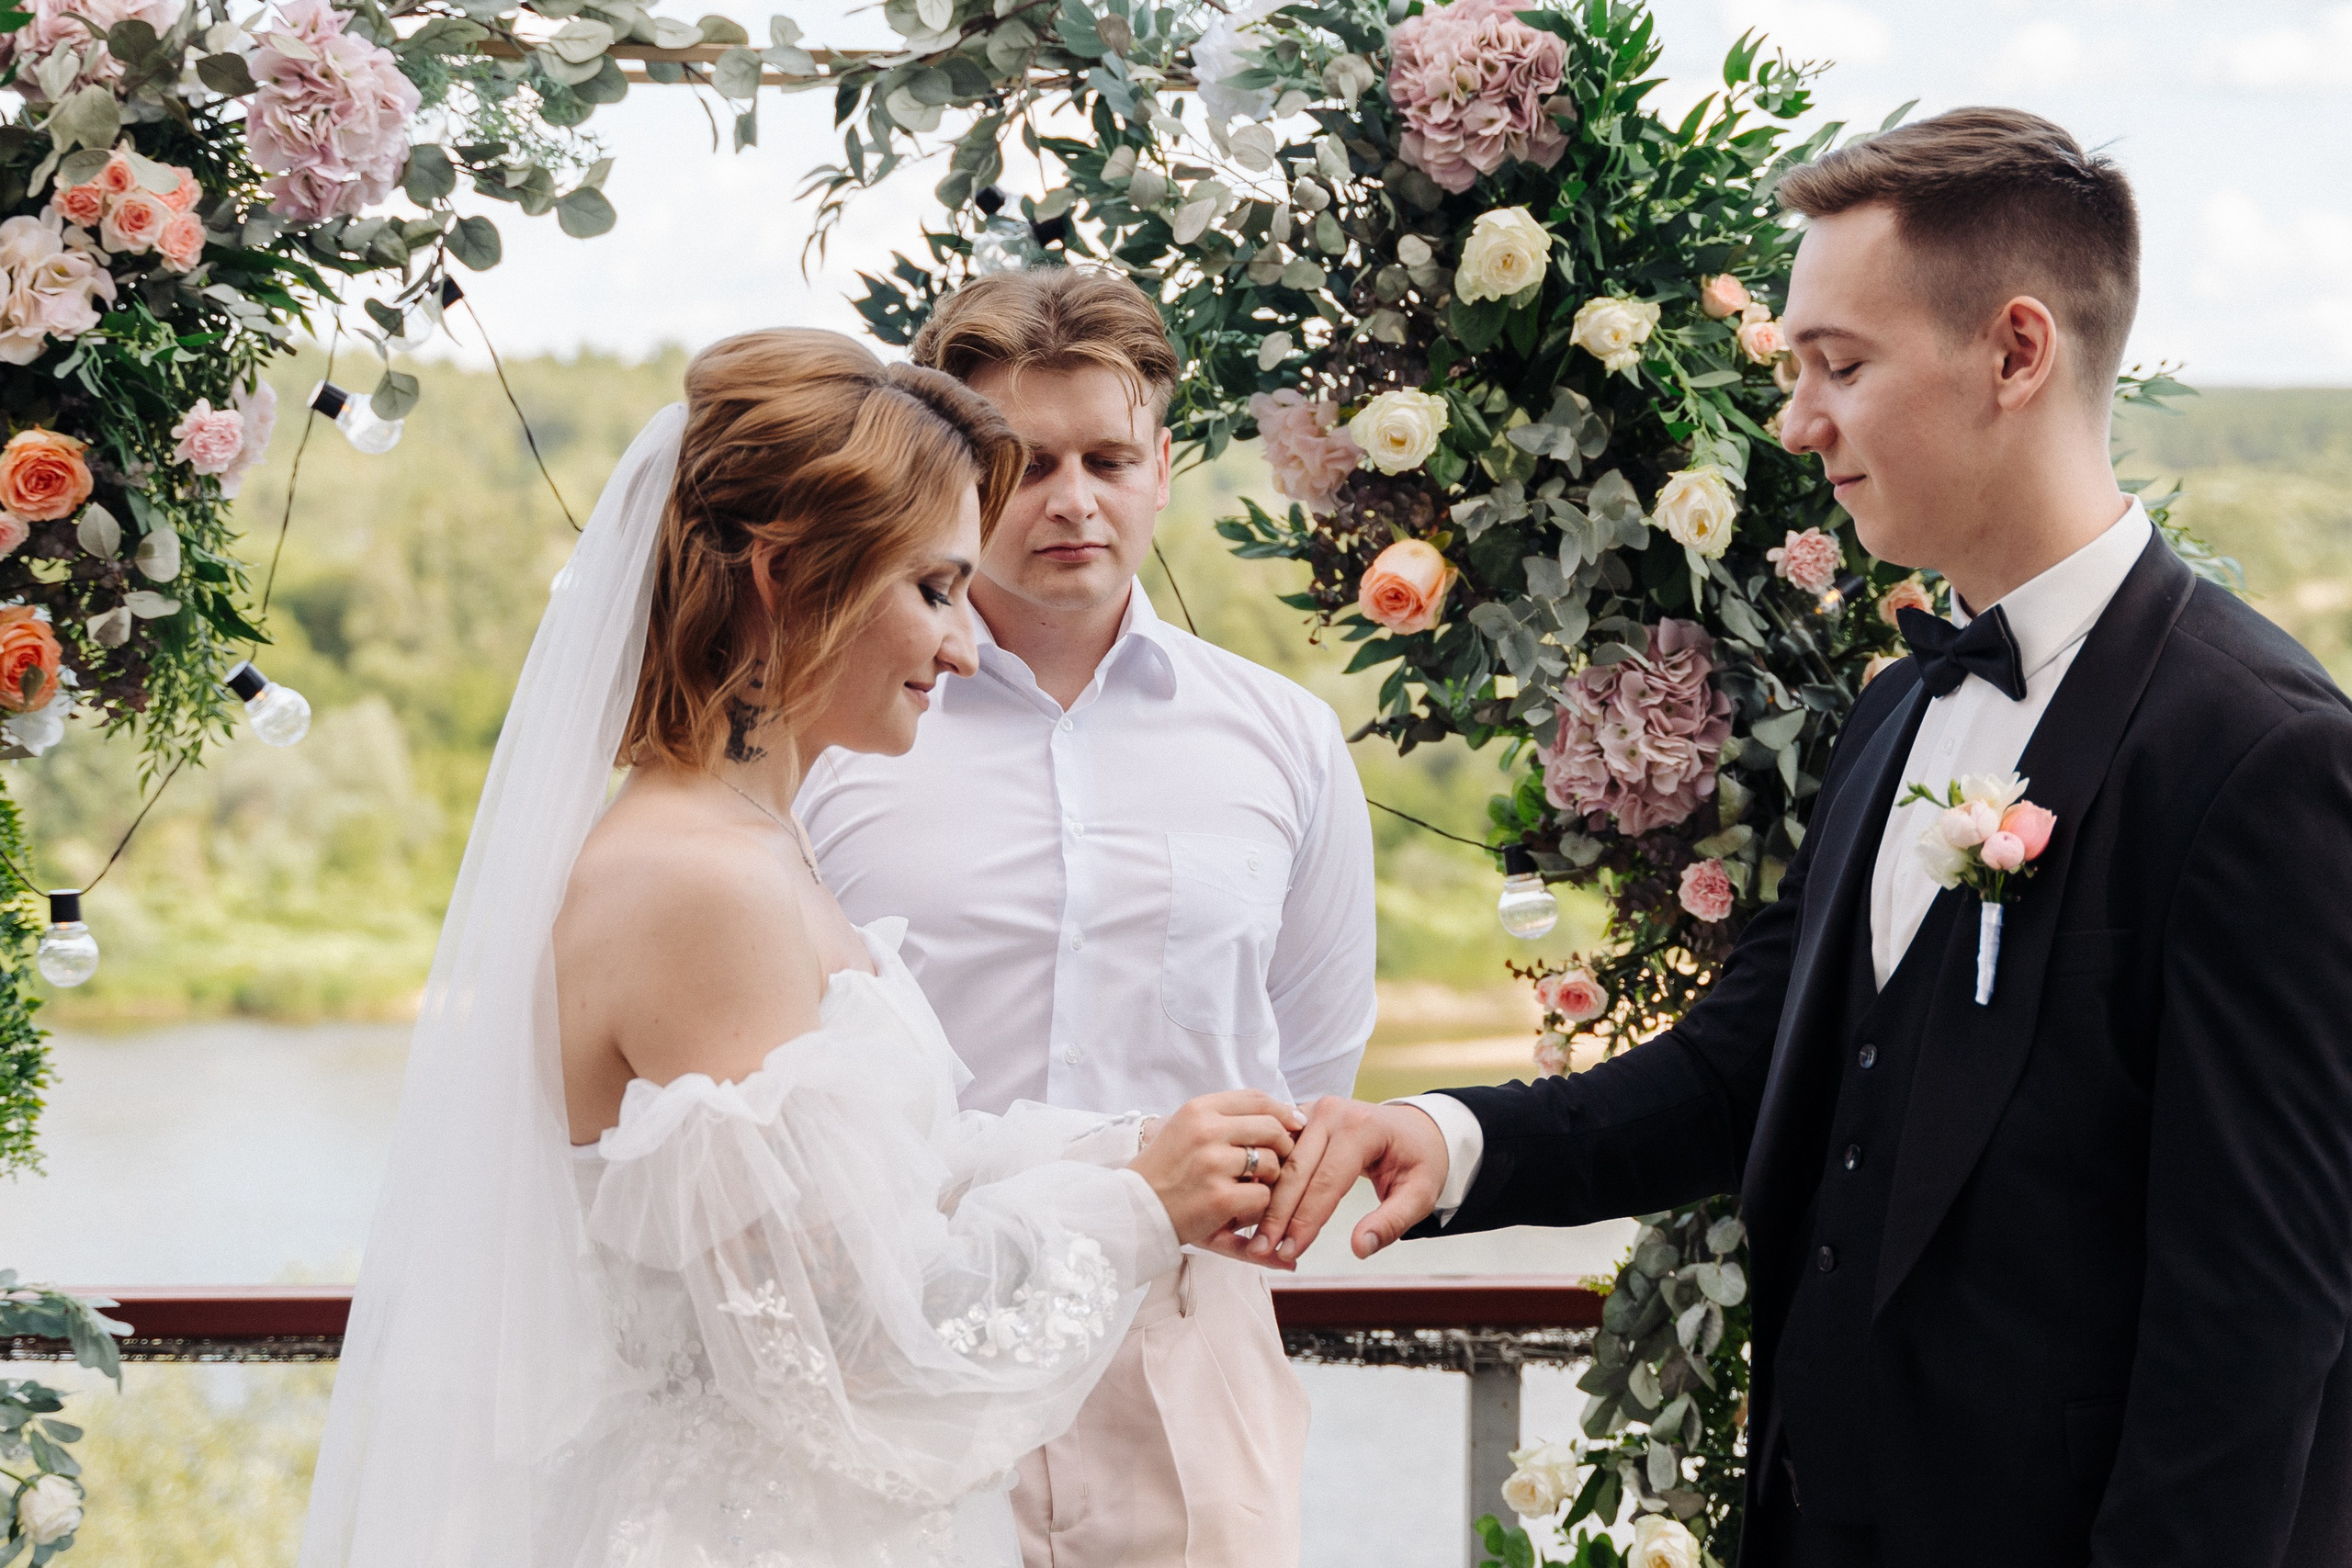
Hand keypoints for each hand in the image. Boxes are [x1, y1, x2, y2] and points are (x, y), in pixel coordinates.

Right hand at [1128, 1090, 1302, 1248]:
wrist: (1133, 1210)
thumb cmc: (1165, 1171)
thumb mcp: (1186, 1129)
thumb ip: (1227, 1118)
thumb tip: (1284, 1114)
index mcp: (1198, 1110)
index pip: (1256, 1098)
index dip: (1283, 1111)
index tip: (1296, 1124)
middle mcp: (1206, 1131)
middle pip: (1271, 1128)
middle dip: (1285, 1146)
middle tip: (1279, 1162)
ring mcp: (1214, 1164)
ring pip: (1271, 1163)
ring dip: (1268, 1179)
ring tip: (1247, 1188)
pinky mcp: (1220, 1197)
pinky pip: (1263, 1196)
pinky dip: (1258, 1206)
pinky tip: (1238, 1208)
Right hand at [1247, 1097, 1447, 1263]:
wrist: (1413, 1128)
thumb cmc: (1418, 1161)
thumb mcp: (1420, 1194)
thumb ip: (1392, 1222)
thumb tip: (1359, 1248)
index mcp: (1361, 1127)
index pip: (1326, 1182)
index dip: (1306, 1221)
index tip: (1289, 1252)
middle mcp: (1330, 1112)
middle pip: (1295, 1170)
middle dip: (1277, 1215)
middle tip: (1260, 1250)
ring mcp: (1311, 1111)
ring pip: (1280, 1161)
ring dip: (1265, 1200)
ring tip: (1254, 1236)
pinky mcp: (1300, 1117)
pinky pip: (1277, 1151)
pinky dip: (1266, 1181)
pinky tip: (1254, 1209)